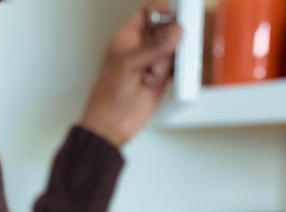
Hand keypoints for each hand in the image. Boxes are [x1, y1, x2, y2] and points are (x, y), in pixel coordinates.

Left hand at [80, 2, 182, 146]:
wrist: (111, 126)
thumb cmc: (107, 96)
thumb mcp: (128, 65)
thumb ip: (153, 47)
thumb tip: (175, 32)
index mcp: (127, 37)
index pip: (148, 12)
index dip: (161, 11)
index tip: (171, 18)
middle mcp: (141, 48)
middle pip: (166, 29)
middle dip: (170, 37)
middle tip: (167, 49)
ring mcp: (152, 63)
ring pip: (173, 48)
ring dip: (171, 58)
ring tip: (156, 74)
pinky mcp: (161, 79)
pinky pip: (177, 67)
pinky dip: (179, 70)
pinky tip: (168, 77)